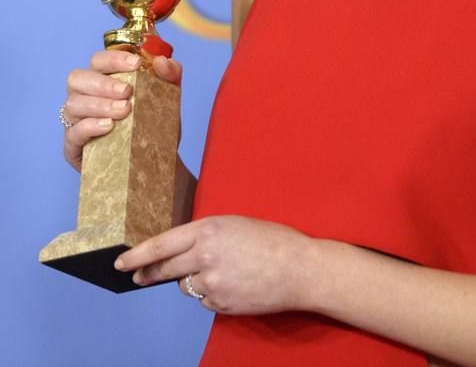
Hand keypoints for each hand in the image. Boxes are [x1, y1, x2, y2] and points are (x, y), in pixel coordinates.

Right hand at [63, 49, 181, 170]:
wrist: (155, 159)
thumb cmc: (153, 123)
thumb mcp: (167, 97)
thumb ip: (170, 75)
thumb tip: (163, 62)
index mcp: (102, 79)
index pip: (98, 60)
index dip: (114, 59)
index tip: (136, 64)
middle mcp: (84, 95)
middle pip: (77, 78)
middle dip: (103, 83)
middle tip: (127, 92)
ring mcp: (75, 120)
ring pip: (73, 104)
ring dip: (99, 104)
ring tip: (124, 111)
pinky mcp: (73, 146)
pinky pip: (72, 133)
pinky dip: (89, 126)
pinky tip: (108, 127)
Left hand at [115, 215, 315, 314]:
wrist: (299, 268)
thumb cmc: (272, 240)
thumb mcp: (235, 225)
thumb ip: (207, 236)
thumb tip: (184, 251)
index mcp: (209, 230)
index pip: (162, 244)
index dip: (138, 254)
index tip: (121, 262)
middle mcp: (205, 256)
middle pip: (165, 269)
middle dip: (148, 273)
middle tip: (137, 276)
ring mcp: (212, 284)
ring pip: (187, 285)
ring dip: (194, 280)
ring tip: (224, 271)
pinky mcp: (220, 304)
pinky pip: (205, 299)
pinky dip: (213, 294)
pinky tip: (235, 285)